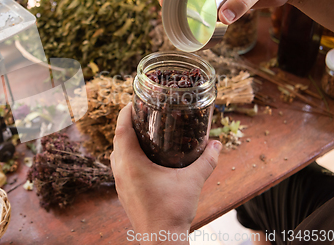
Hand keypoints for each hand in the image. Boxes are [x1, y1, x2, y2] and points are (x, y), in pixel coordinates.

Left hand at [110, 103, 221, 243]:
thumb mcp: (192, 182)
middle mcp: (121, 171)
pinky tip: (143, 158)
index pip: (121, 130)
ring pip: (116, 154)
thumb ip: (206, 161)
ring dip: (125, 141)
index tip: (132, 103)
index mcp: (131, 163)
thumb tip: (217, 144)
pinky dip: (126, 156)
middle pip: (117, 140)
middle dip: (127, 125)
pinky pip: (120, 167)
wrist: (161, 239)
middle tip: (141, 115)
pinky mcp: (123, 192)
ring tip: (142, 133)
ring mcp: (120, 183)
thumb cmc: (172, 211)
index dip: (125, 113)